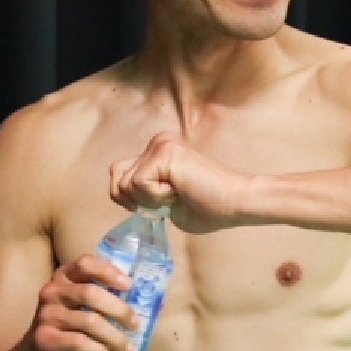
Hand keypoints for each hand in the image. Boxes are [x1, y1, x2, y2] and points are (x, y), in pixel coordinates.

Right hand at [19, 255, 139, 350]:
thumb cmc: (67, 326)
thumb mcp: (79, 305)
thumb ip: (101, 295)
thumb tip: (140, 298)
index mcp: (63, 276)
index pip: (86, 263)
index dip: (108, 271)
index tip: (129, 286)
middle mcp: (52, 290)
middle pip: (91, 293)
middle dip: (119, 310)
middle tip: (136, 325)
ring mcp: (46, 314)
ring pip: (89, 321)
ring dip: (115, 338)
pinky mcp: (45, 338)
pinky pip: (79, 343)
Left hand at [109, 132, 251, 233]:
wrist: (234, 203)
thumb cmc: (208, 207)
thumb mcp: (165, 202)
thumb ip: (144, 194)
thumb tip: (124, 197)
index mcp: (157, 153)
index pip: (119, 174)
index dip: (128, 197)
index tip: (155, 207)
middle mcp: (156, 143)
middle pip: (116, 177)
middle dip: (135, 200)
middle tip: (168, 200)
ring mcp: (160, 145)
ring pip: (125, 182)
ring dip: (149, 199)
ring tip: (176, 194)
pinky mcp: (164, 152)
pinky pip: (138, 183)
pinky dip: (156, 197)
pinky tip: (179, 191)